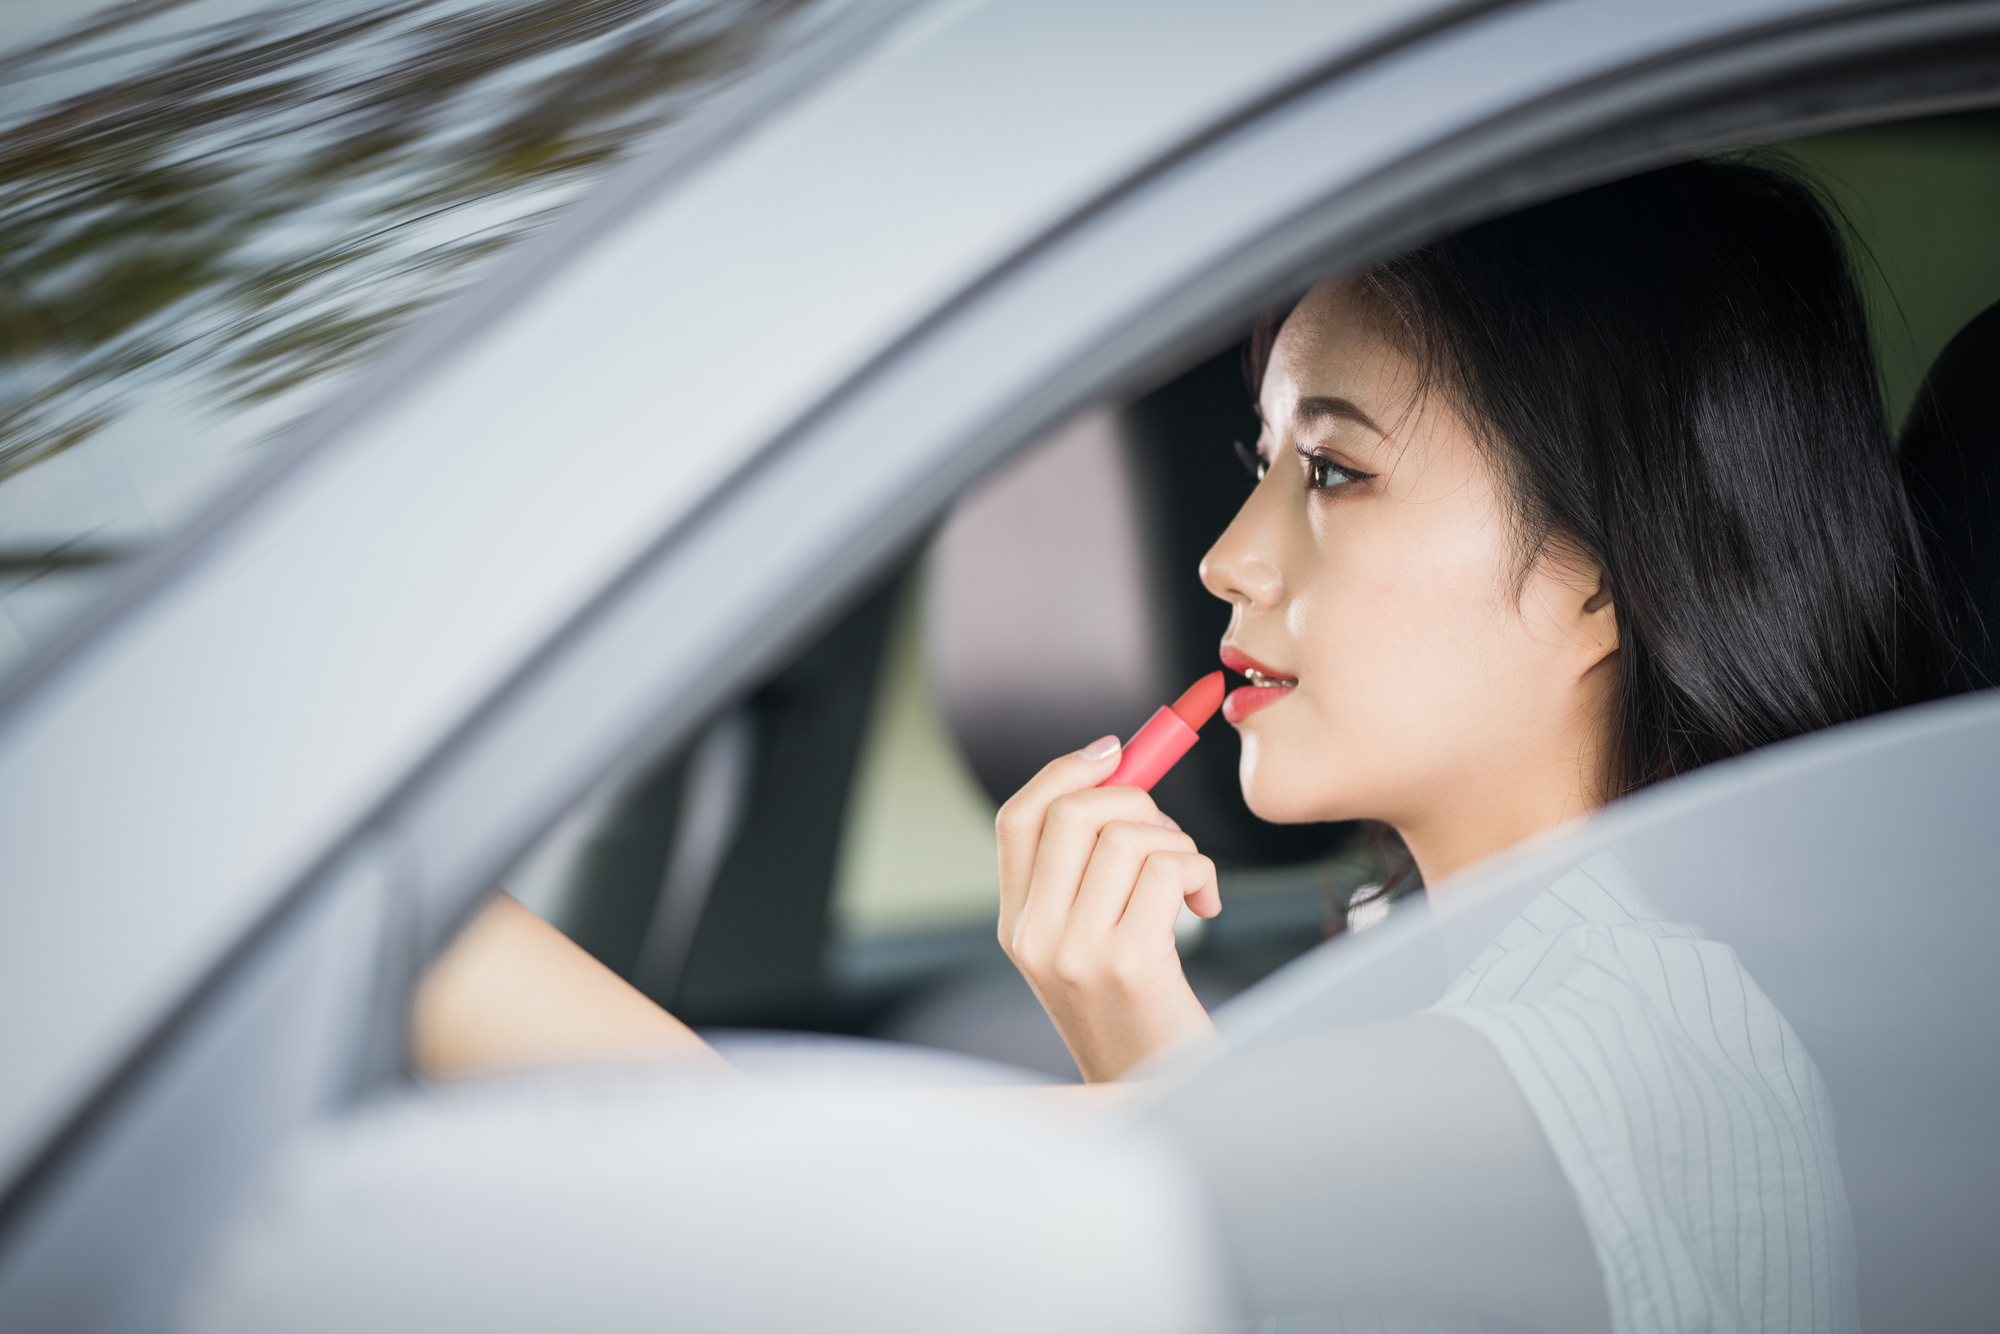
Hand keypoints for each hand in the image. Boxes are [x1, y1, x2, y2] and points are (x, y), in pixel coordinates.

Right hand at [996, 736, 1220, 1081]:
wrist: (1163, 1099)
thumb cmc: (1143, 1014)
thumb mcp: (1091, 944)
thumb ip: (1090, 871)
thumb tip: (1120, 767)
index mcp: (1017, 926)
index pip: (1018, 817)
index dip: (1067, 769)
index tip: (1116, 752)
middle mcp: (1034, 937)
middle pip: (1073, 811)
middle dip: (1138, 800)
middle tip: (1169, 837)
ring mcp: (1076, 953)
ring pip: (1129, 836)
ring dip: (1181, 844)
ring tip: (1191, 884)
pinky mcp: (1129, 964)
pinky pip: (1170, 868)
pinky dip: (1202, 873)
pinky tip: (1206, 907)